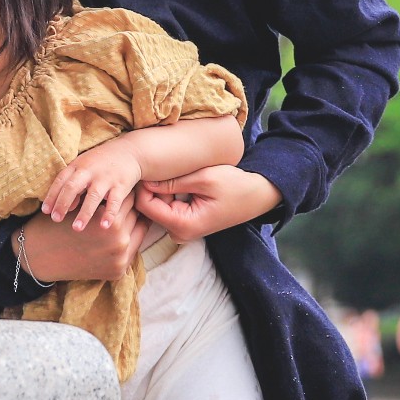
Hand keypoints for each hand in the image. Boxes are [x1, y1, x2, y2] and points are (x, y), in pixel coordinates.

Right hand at [14, 200, 148, 283]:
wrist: (39, 256)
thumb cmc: (55, 225)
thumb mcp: (78, 207)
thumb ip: (100, 199)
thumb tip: (121, 188)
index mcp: (110, 223)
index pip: (128, 200)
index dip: (123, 191)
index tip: (121, 187)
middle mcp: (120, 242)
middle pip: (135, 217)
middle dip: (129, 208)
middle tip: (127, 199)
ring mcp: (120, 259)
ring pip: (136, 234)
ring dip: (130, 225)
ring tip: (124, 216)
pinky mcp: (117, 272)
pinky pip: (129, 252)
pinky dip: (125, 243)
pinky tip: (118, 235)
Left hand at [42, 144, 145, 229]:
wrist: (130, 152)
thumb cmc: (101, 163)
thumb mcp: (84, 169)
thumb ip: (74, 186)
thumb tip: (67, 208)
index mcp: (77, 166)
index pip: (60, 180)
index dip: (52, 195)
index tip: (45, 211)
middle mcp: (90, 171)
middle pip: (72, 187)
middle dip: (62, 203)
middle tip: (55, 220)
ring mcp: (106, 178)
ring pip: (93, 196)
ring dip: (84, 213)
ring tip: (77, 228)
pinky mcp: (121, 184)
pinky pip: (115, 201)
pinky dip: (109, 214)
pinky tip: (104, 226)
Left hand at [135, 165, 281, 242]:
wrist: (259, 195)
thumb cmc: (236, 185)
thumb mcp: (204, 178)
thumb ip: (173, 182)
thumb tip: (143, 180)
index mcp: (184, 224)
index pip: (145, 206)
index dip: (141, 186)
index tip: (143, 167)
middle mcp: (179, 233)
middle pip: (148, 208)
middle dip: (149, 188)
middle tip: (155, 166)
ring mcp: (181, 230)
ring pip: (156, 207)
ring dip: (159, 190)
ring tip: (169, 172)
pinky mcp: (184, 223)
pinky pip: (165, 207)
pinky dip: (167, 194)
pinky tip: (176, 181)